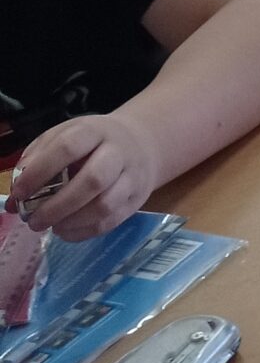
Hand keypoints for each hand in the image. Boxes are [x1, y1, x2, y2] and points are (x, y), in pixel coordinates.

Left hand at [14, 112, 158, 241]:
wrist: (142, 143)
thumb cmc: (93, 142)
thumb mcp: (66, 136)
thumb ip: (37, 159)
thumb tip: (15, 198)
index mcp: (94, 131)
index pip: (67, 147)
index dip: (40, 171)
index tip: (19, 192)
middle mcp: (118, 152)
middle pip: (93, 180)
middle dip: (58, 205)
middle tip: (34, 221)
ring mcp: (132, 177)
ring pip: (105, 205)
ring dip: (72, 222)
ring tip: (52, 227)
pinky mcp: (137, 200)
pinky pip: (111, 222)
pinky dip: (84, 231)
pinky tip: (67, 230)